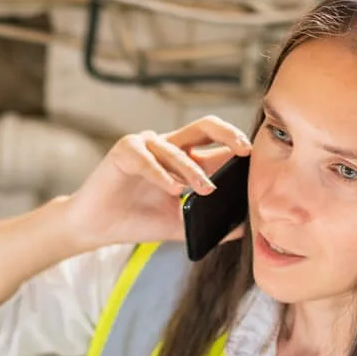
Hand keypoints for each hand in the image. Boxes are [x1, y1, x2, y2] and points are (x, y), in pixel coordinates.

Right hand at [61, 116, 251, 248]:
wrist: (98, 228)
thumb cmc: (138, 221)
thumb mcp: (181, 225)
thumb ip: (211, 224)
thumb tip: (247, 229)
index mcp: (185, 159)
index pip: (217, 143)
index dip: (238, 145)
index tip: (258, 158)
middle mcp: (168, 146)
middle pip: (205, 126)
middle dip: (228, 133)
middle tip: (244, 150)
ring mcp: (146, 145)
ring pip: (177, 149)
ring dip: (193, 170)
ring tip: (205, 190)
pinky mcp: (124, 151)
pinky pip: (148, 158)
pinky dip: (162, 174)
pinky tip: (172, 189)